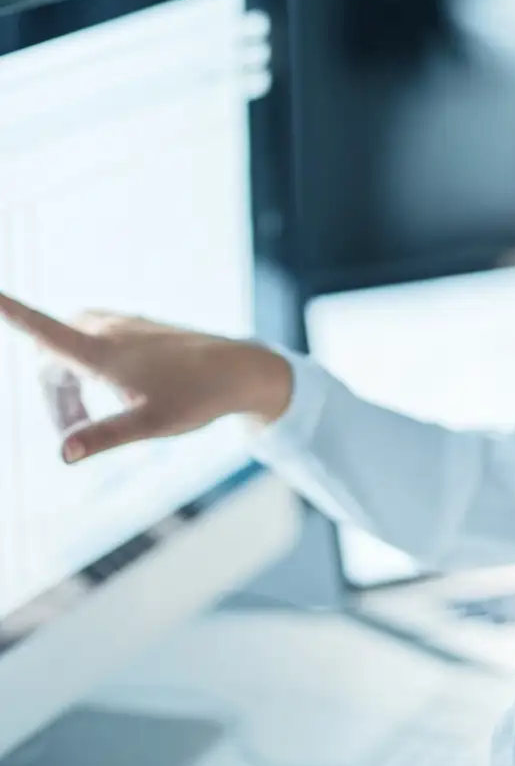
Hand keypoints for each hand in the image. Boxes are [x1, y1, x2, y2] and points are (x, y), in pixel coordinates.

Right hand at [0, 295, 292, 463]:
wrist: (240, 370)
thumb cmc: (197, 398)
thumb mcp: (150, 425)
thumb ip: (104, 437)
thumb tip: (63, 454)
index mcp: (103, 351)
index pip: (43, 331)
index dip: (11, 312)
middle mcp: (109, 329)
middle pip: (51, 356)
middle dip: (51, 394)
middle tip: (71, 434)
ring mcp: (125, 325)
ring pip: (73, 348)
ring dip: (70, 384)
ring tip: (96, 419)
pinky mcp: (139, 329)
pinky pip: (95, 341)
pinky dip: (90, 370)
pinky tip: (119, 394)